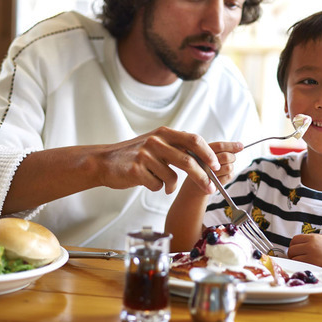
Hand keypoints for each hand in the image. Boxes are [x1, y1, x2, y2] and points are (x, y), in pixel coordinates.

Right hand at [96, 127, 240, 194]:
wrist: (104, 162)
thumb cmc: (134, 155)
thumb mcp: (156, 143)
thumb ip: (176, 146)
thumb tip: (205, 157)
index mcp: (164, 133)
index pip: (193, 140)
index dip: (208, 153)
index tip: (217, 166)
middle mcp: (156, 141)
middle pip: (188, 161)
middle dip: (202, 177)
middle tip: (210, 188)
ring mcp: (145, 154)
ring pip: (172, 178)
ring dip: (171, 186)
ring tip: (164, 184)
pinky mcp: (136, 169)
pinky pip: (158, 185)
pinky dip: (156, 187)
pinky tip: (146, 181)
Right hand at [203, 141, 243, 192]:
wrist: (195, 185)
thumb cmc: (204, 167)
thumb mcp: (208, 154)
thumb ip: (221, 149)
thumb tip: (239, 146)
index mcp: (201, 151)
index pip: (219, 146)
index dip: (231, 145)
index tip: (240, 146)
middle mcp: (204, 162)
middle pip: (226, 156)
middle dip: (232, 157)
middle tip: (231, 158)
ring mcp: (209, 174)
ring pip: (229, 167)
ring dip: (230, 166)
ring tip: (224, 167)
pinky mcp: (214, 183)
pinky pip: (229, 176)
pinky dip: (229, 174)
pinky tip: (223, 174)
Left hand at [288, 233, 321, 275]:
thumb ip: (311, 239)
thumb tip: (298, 243)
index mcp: (313, 238)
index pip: (294, 240)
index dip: (294, 245)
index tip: (297, 249)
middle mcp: (311, 246)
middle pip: (291, 250)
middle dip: (293, 254)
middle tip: (298, 257)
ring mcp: (312, 257)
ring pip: (294, 259)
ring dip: (296, 261)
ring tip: (304, 262)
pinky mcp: (315, 267)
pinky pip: (301, 267)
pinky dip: (301, 267)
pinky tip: (307, 266)